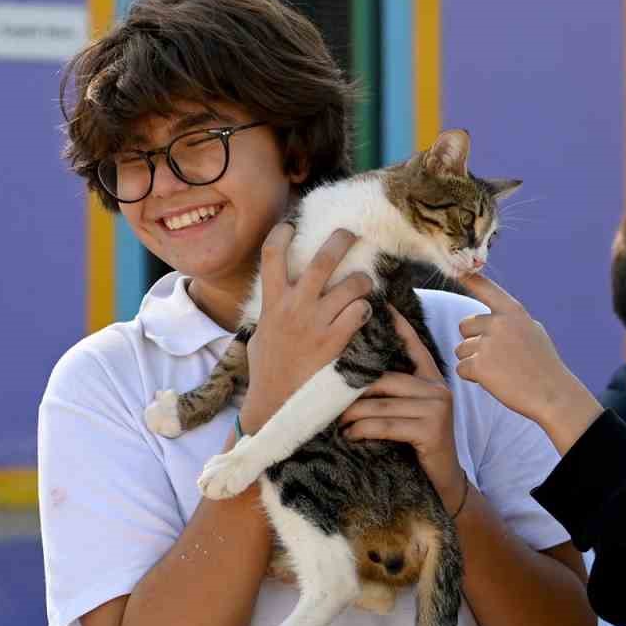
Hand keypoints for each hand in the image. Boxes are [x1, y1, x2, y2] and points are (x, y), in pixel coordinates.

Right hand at [241, 224, 372, 431]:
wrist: (277, 402)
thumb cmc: (268, 369)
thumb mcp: (260, 333)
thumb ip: (270, 311)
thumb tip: (276, 296)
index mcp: (272, 302)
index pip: (271, 254)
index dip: (282, 232)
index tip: (292, 223)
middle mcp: (294, 306)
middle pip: (322, 260)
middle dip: (340, 240)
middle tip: (351, 233)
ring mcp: (316, 322)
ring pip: (351, 284)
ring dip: (362, 281)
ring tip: (364, 284)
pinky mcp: (335, 340)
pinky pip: (360, 312)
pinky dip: (365, 309)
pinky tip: (363, 314)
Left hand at [340, 306, 466, 510]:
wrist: (443, 484)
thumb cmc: (417, 448)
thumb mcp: (407, 416)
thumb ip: (391, 395)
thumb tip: (353, 380)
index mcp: (432, 379)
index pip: (415, 347)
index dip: (400, 326)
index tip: (384, 305)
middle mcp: (438, 388)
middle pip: (386, 379)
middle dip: (353, 390)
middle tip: (326, 397)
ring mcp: (438, 408)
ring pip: (382, 403)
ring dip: (352, 416)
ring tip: (334, 424)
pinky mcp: (433, 430)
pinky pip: (387, 424)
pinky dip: (363, 431)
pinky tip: (350, 438)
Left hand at [454, 275, 602, 453]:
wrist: (553, 394)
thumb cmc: (544, 366)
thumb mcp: (533, 332)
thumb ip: (510, 321)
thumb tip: (491, 316)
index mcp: (513, 312)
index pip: (487, 290)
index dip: (470, 279)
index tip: (458, 268)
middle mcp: (499, 323)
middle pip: (465, 326)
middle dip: (474, 341)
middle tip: (497, 357)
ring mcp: (488, 343)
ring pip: (461, 349)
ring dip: (474, 361)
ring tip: (500, 371)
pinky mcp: (480, 365)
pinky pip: (462, 368)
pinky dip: (473, 377)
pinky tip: (494, 381)